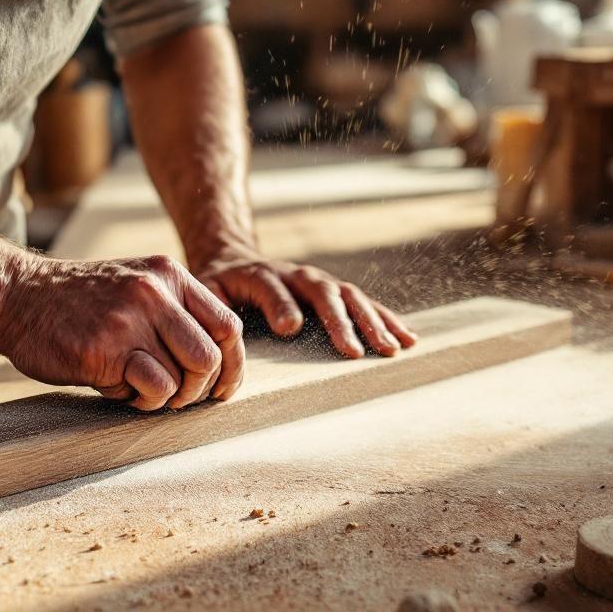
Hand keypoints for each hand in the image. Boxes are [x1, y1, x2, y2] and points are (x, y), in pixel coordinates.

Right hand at [0, 254, 244, 411]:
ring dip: (165, 397)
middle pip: (211, 357)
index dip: (232, 365)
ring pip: (183, 378)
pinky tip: (115, 387)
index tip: (222, 389)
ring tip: (137, 389)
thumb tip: (213, 365)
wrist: (15, 295)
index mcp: (168, 275)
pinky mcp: (105, 349)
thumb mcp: (133, 286)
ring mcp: (130, 320)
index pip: (227, 325)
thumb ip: (172, 312)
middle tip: (175, 398)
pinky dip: (138, 399)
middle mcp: (155, 293)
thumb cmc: (76, 302)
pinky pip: (150, 389)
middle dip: (200, 389)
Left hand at [192, 248, 417, 358]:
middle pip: (321, 291)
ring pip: (350, 296)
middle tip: (353, 352)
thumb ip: (211, 312)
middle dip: (339, 321)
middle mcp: (294, 274)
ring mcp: (317, 280)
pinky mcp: (334, 290)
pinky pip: (364, 302)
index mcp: (257, 274)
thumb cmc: (217, 287)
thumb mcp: (204, 293)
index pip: (271, 287)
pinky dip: (386, 318)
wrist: (232, 259)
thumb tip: (222, 341)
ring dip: (372, 322)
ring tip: (391, 349)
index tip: (289, 329)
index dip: (280, 304)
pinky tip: (408, 337)